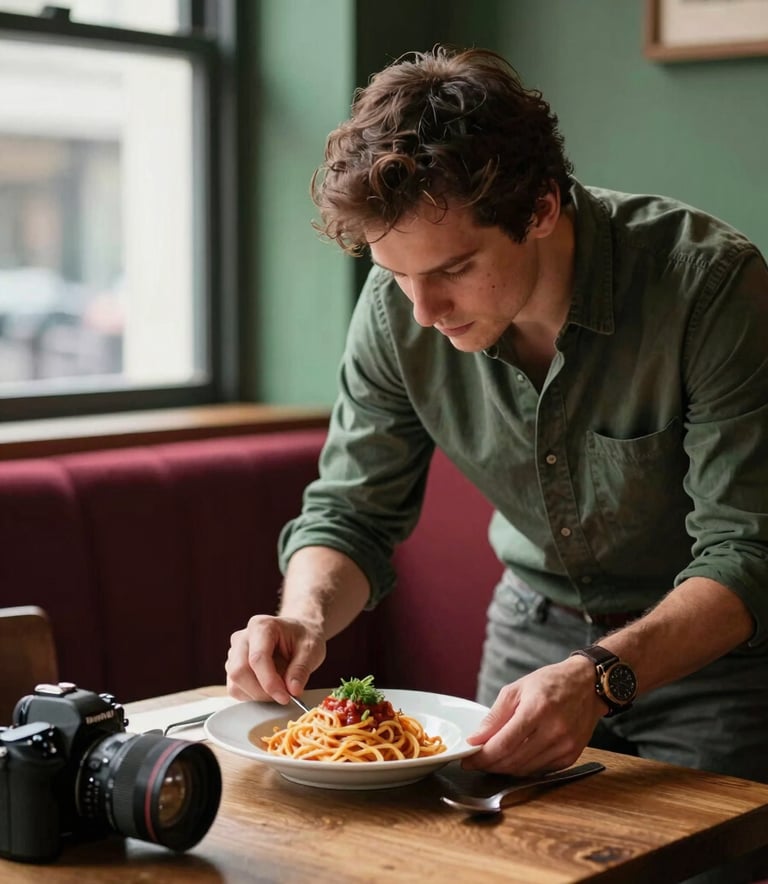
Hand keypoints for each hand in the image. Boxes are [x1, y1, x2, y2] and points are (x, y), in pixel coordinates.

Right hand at [225, 614, 325, 703]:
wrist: (299, 633)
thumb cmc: (304, 637)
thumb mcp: (311, 650)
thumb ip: (301, 670)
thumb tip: (293, 690)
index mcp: (261, 626)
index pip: (257, 658)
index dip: (269, 682)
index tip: (285, 697)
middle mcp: (243, 637)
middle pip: (240, 671)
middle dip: (262, 691)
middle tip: (284, 696)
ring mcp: (235, 652)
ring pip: (235, 683)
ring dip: (257, 694)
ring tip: (279, 687)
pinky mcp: (233, 666)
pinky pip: (235, 689)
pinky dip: (252, 695)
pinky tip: (269, 688)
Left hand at [462, 656, 604, 775]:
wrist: (588, 685)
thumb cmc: (550, 682)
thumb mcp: (517, 689)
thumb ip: (495, 716)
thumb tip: (475, 738)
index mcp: (537, 710)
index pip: (504, 744)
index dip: (482, 756)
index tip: (468, 759)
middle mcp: (554, 731)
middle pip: (513, 761)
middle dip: (489, 765)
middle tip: (475, 762)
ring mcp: (565, 746)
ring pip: (525, 770)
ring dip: (504, 769)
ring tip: (491, 760)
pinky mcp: (571, 756)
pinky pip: (540, 771)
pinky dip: (523, 768)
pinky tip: (513, 759)